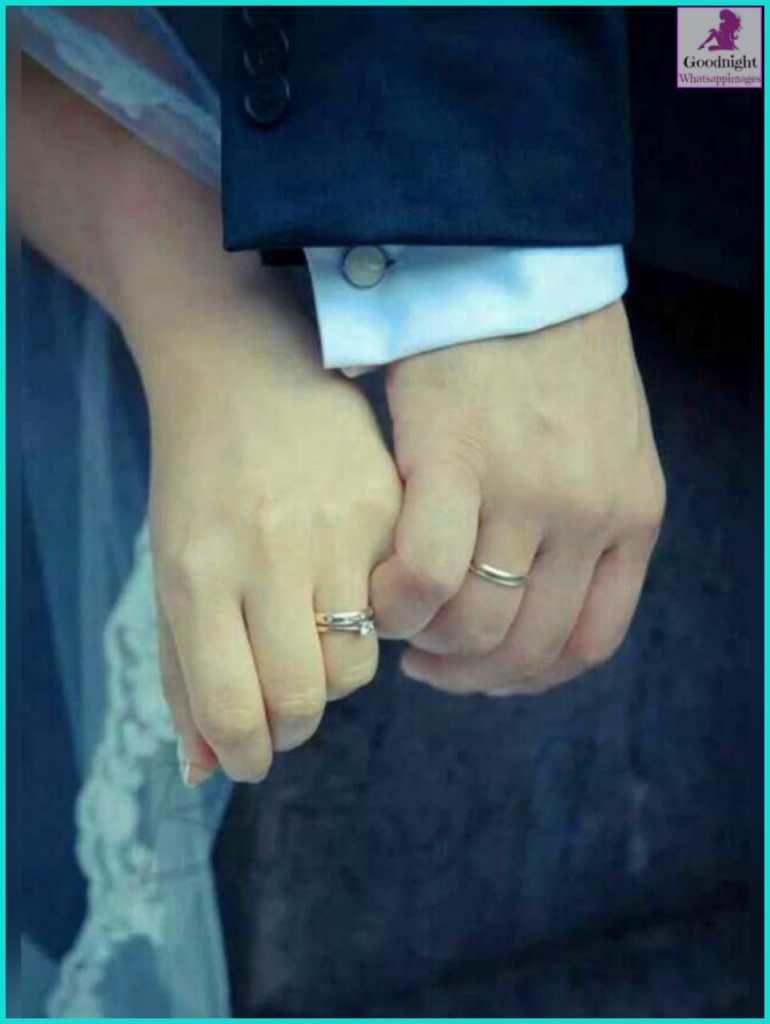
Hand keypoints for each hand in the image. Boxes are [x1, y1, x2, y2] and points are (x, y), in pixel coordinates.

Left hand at [131, 279, 400, 783]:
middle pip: (307, 697)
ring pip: (360, 662)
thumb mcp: (169, 572)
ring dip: (336, 671)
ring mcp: (337, 531)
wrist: (248, 372)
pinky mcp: (388, 510)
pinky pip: (394, 606)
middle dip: (293, 723)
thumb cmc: (197, 482)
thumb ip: (182, 673)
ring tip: (315, 635)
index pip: (234, 708)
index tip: (251, 755)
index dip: (245, 754)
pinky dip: (373, 617)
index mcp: (198, 575)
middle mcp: (270, 557)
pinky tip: (349, 586)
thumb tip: (204, 770)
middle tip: (287, 705)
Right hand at [371, 301, 664, 694]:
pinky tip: (383, 592)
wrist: (515, 265)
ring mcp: (530, 490)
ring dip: (431, 645)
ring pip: (477, 625)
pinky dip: (401, 603)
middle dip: (470, 674)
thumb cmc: (550, 356)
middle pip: (528, 646)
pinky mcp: (460, 460)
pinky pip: (429, 576)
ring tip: (402, 624)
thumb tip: (529, 594)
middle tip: (428, 662)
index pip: (588, 644)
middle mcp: (590, 512)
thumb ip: (586, 521)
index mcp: (632, 514)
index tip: (484, 671)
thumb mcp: (606, 445)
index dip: (527, 676)